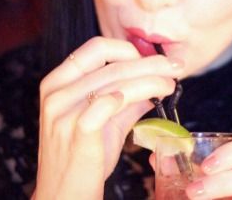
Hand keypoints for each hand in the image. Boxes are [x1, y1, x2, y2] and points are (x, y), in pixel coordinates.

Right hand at [32, 36, 183, 199]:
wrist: (63, 197)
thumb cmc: (82, 159)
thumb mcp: (103, 122)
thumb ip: (125, 100)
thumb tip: (155, 81)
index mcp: (57, 82)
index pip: (96, 48)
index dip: (129, 49)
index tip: (153, 59)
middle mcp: (56, 93)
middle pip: (112, 64)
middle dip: (151, 63)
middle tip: (175, 66)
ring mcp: (64, 112)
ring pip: (117, 82)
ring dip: (151, 79)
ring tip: (170, 84)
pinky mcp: (78, 131)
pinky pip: (110, 103)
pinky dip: (134, 95)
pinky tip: (151, 99)